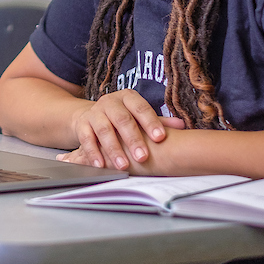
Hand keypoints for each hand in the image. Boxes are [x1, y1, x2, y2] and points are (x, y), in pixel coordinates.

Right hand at [57, 90, 185, 171]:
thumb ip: (159, 122)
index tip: (160, 138)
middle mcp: (110, 102)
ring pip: (104, 130)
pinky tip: (101, 165)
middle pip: (122, 119)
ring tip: (124, 166)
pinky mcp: (82, 125)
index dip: (151, 122)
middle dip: (133, 139)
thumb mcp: (139, 117)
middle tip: (143, 157)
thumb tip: (182, 126)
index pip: (140, 108)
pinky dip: (93, 153)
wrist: (91, 116)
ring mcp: (94, 112)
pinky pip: (86, 139)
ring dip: (114, 149)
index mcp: (127, 97)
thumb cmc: (122, 118)